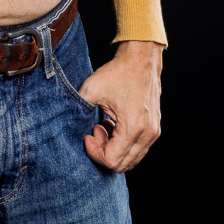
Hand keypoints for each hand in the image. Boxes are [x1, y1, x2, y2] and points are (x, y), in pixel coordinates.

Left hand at [78, 40, 162, 172]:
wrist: (141, 59)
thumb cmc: (119, 72)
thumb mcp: (92, 89)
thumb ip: (78, 109)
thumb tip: (68, 125)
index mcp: (133, 127)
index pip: (112, 161)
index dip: (95, 152)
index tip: (88, 134)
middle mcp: (147, 134)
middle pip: (123, 165)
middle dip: (104, 152)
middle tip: (95, 130)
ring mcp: (153, 132)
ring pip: (131, 159)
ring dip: (114, 149)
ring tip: (103, 126)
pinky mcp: (154, 128)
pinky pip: (138, 149)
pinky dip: (123, 144)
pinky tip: (113, 125)